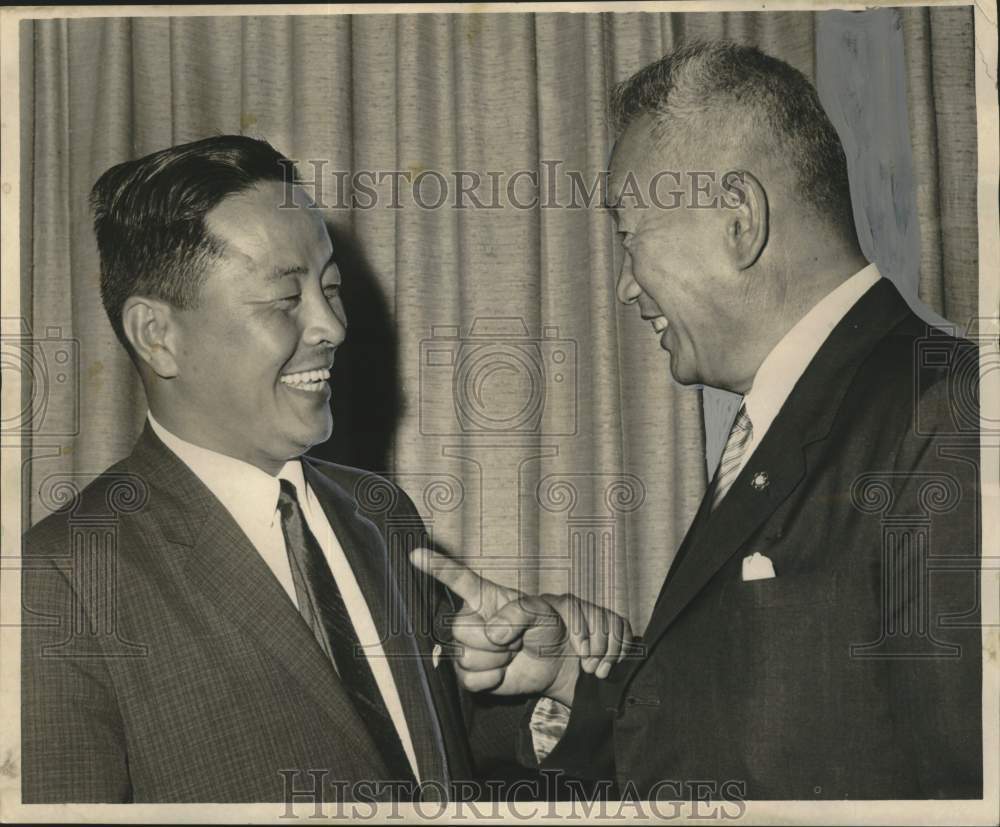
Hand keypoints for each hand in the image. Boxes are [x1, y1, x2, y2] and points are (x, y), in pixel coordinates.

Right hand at [410, 548, 633, 705]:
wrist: (554, 661)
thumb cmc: (546, 627)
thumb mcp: (541, 611)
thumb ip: (519, 613)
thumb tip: (493, 633)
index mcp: (484, 596)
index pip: (457, 579)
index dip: (436, 567)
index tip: (416, 555)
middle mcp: (470, 620)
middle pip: (460, 630)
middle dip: (493, 639)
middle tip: (514, 638)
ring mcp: (466, 647)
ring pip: (465, 657)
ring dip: (496, 660)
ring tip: (510, 653)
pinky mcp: (469, 674)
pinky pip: (469, 680)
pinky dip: (491, 679)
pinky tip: (502, 671)